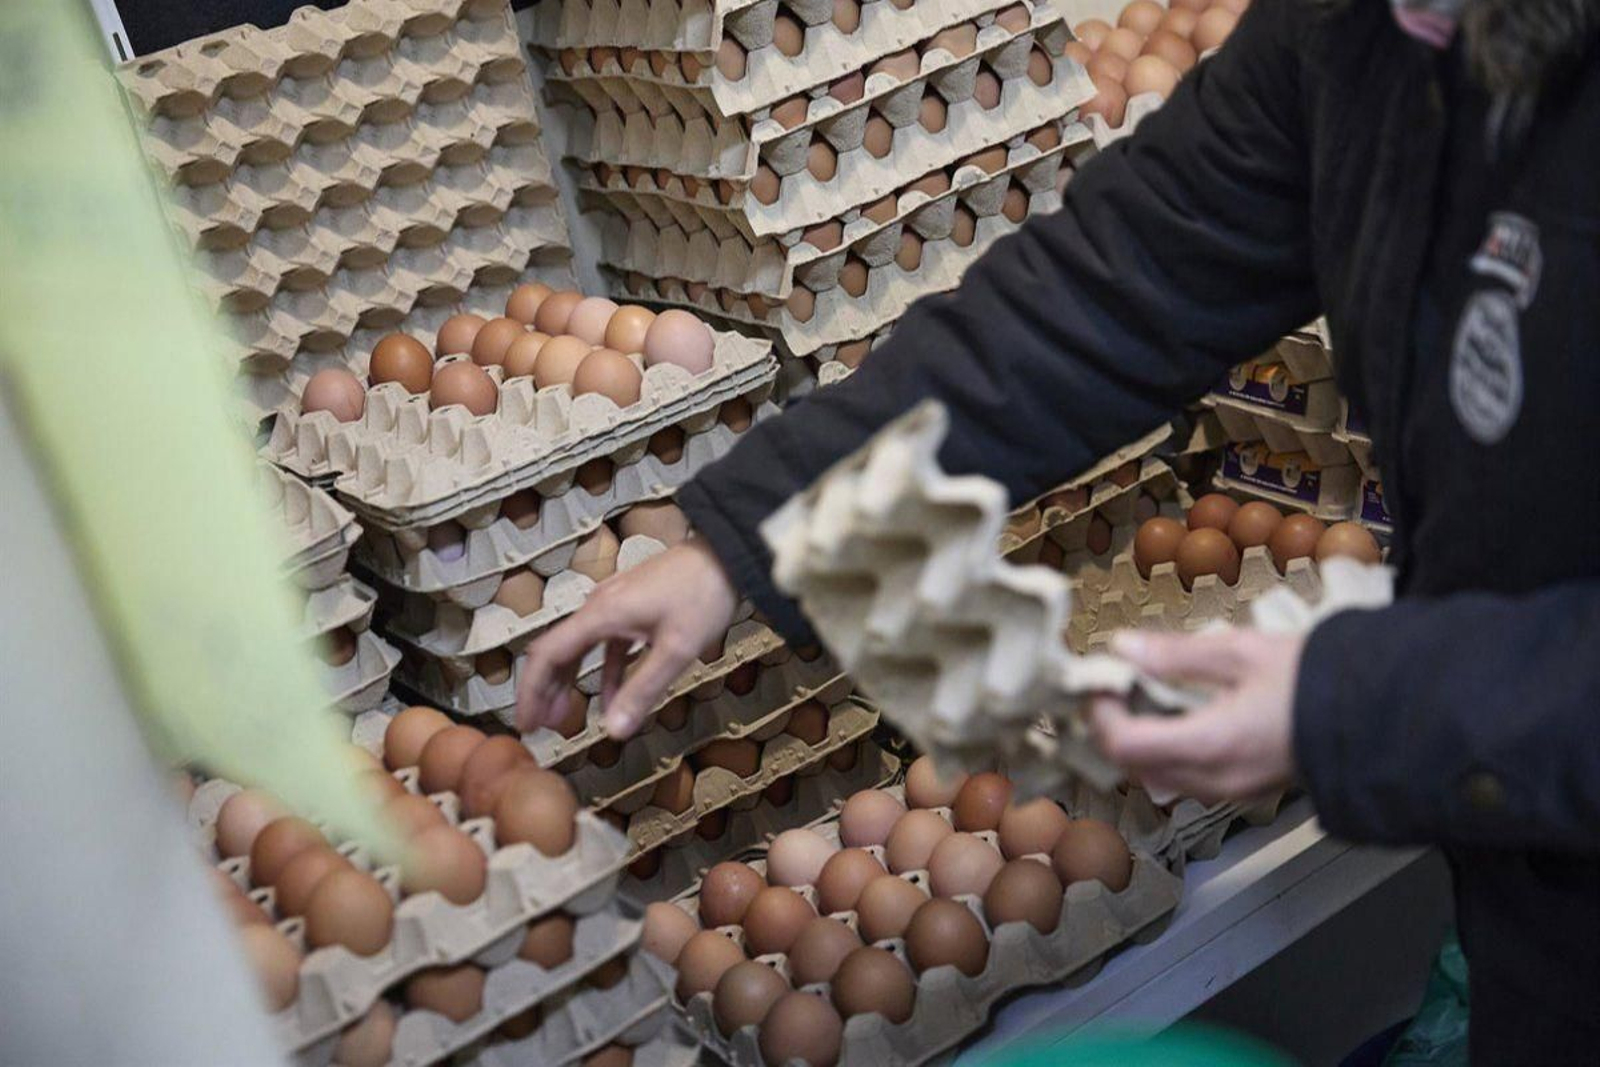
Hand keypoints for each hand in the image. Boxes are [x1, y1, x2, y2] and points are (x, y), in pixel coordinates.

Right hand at [516, 539, 738, 739]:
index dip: (531, 691)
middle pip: (558, 651)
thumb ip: (643, 691)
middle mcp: (599, 606)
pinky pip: (607, 643)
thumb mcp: (676, 649)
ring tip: (564, 717)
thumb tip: (612, 732)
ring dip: (571, 682)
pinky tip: (610, 697)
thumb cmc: (704, 595)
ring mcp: (615, 604)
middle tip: (538, 727)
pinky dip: (605, 671)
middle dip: (545, 690)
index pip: (548, 654)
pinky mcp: (632, 606)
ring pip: (580, 647)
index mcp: (601, 614)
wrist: (728, 554)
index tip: (525, 722)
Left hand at [1089, 628, 1303, 803]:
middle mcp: (1215, 780)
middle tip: (1119, 682)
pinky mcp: (1242, 789)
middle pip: (1133, 766)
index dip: (1101, 712)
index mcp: (1212, 745)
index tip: (1104, 679)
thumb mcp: (1243, 652)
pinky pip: (1186, 778)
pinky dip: (1167, 748)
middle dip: (1115, 725)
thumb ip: (1177, 654)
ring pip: (1156, 775)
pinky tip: (1179, 712)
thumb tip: (1124, 648)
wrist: (1380, 714)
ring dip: (1140, 738)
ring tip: (1146, 692)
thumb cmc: (1317, 678)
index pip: (1124, 745)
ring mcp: (1229, 791)